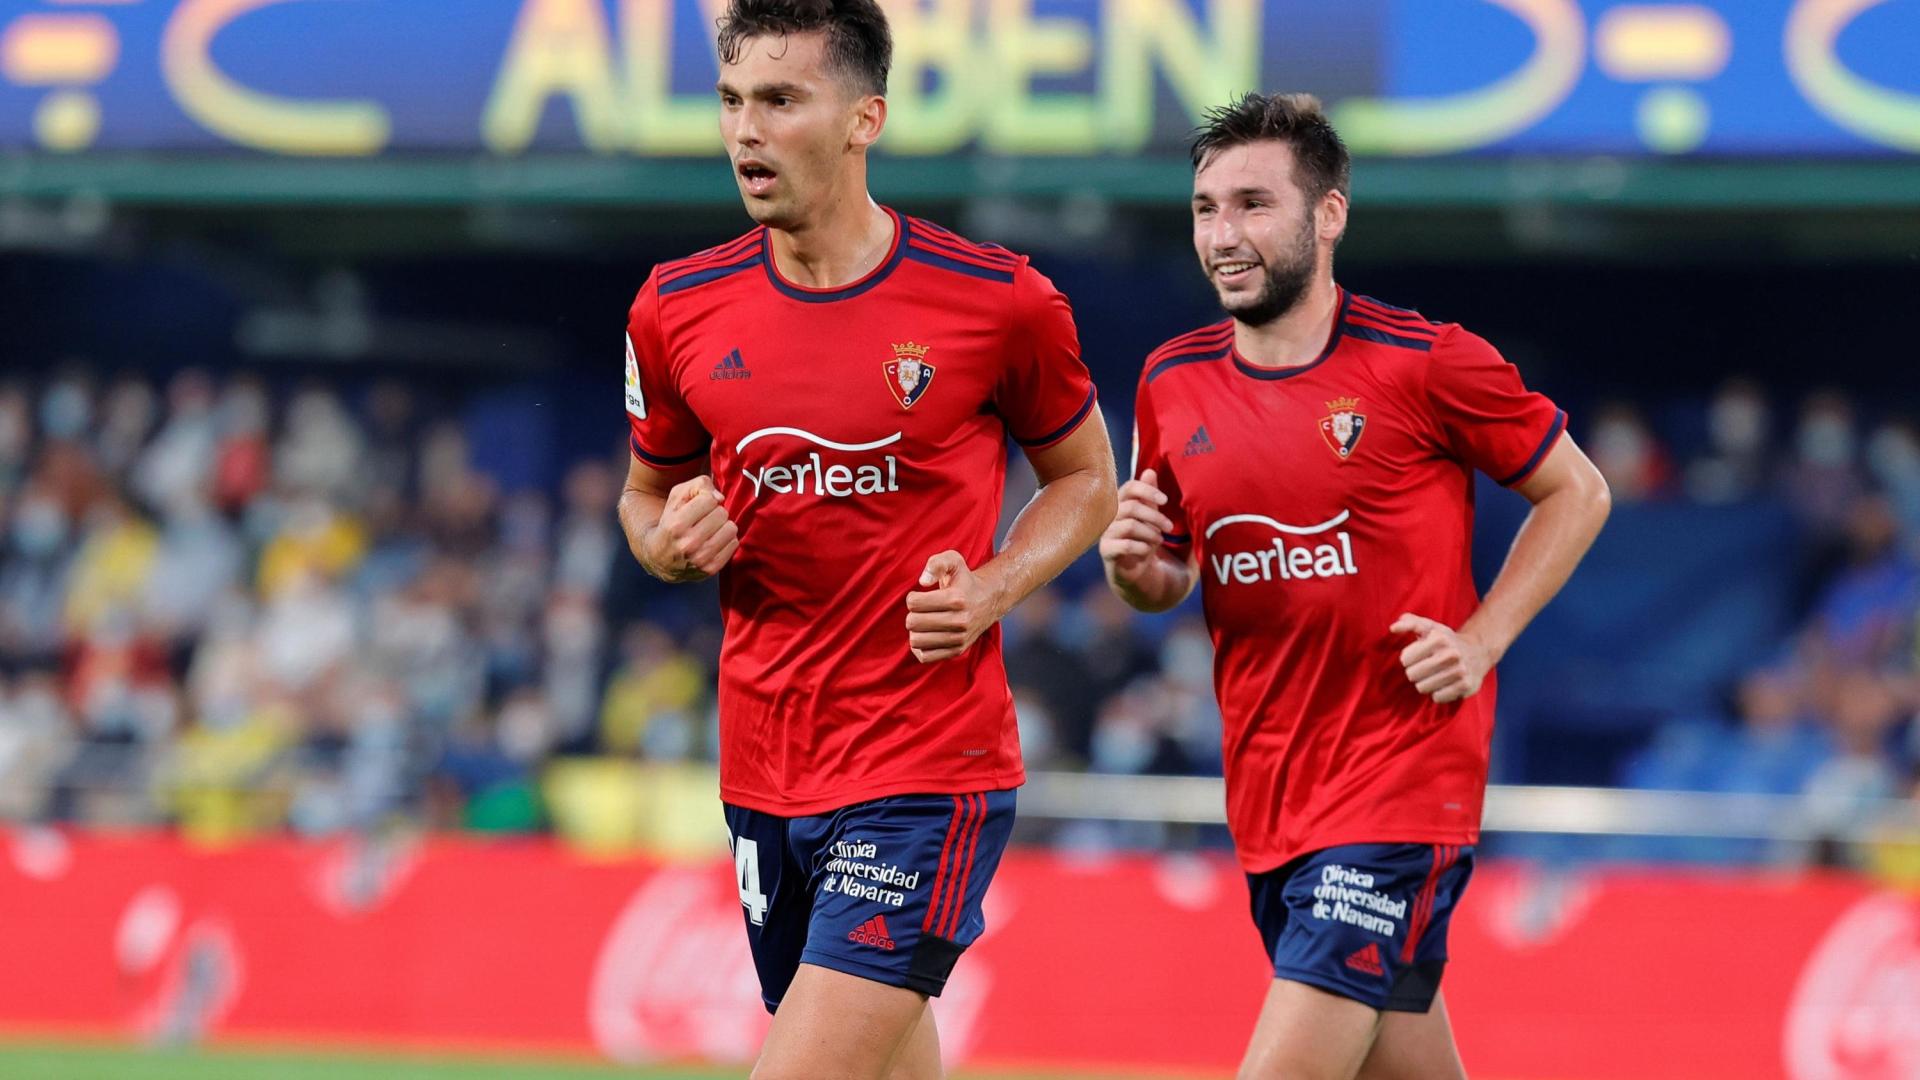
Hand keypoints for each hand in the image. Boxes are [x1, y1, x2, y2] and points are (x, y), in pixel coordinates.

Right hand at [641, 475, 737, 581]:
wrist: (659, 558)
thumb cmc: (671, 522)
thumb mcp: (676, 498)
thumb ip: (698, 485)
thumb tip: (720, 498)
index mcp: (677, 525)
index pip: (710, 500)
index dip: (706, 500)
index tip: (699, 506)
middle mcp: (688, 544)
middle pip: (722, 514)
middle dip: (715, 512)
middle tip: (705, 519)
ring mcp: (700, 559)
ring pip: (731, 528)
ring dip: (723, 526)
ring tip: (711, 529)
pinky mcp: (711, 569)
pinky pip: (734, 544)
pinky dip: (726, 540)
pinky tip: (714, 541)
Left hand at [905, 550, 998, 662]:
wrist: (988, 600)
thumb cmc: (964, 581)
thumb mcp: (953, 561)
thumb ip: (936, 563)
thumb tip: (923, 581)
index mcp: (956, 599)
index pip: (914, 603)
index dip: (912, 598)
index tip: (920, 596)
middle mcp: (960, 621)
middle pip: (913, 623)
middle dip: (912, 614)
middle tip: (921, 610)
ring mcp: (959, 638)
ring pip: (916, 641)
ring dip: (915, 631)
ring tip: (924, 623)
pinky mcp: (957, 651)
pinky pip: (925, 656)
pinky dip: (920, 647)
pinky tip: (926, 635)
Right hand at [1100, 469, 1175, 587]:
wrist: (1138, 573)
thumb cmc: (1145, 541)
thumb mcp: (1152, 518)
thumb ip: (1150, 497)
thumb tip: (1150, 471)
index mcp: (1121, 504)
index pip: (1130, 487)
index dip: (1147, 490)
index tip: (1165, 500)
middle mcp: (1110, 516)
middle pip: (1131, 507)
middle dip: (1155, 516)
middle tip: (1169, 527)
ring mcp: (1106, 534)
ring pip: (1129, 525)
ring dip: (1150, 533)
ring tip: (1159, 540)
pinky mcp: (1107, 552)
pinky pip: (1124, 545)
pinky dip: (1141, 547)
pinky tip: (1147, 552)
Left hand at [1390, 613, 1492, 703]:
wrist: (1478, 652)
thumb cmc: (1446, 641)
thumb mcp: (1430, 627)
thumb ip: (1411, 623)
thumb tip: (1393, 627)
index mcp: (1439, 638)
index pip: (1405, 659)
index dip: (1407, 659)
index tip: (1415, 657)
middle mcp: (1451, 654)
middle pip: (1412, 675)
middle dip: (1415, 673)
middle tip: (1425, 668)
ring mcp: (1460, 671)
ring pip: (1423, 688)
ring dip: (1425, 684)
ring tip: (1435, 676)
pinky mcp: (1466, 686)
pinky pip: (1437, 697)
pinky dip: (1438, 693)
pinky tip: (1445, 684)